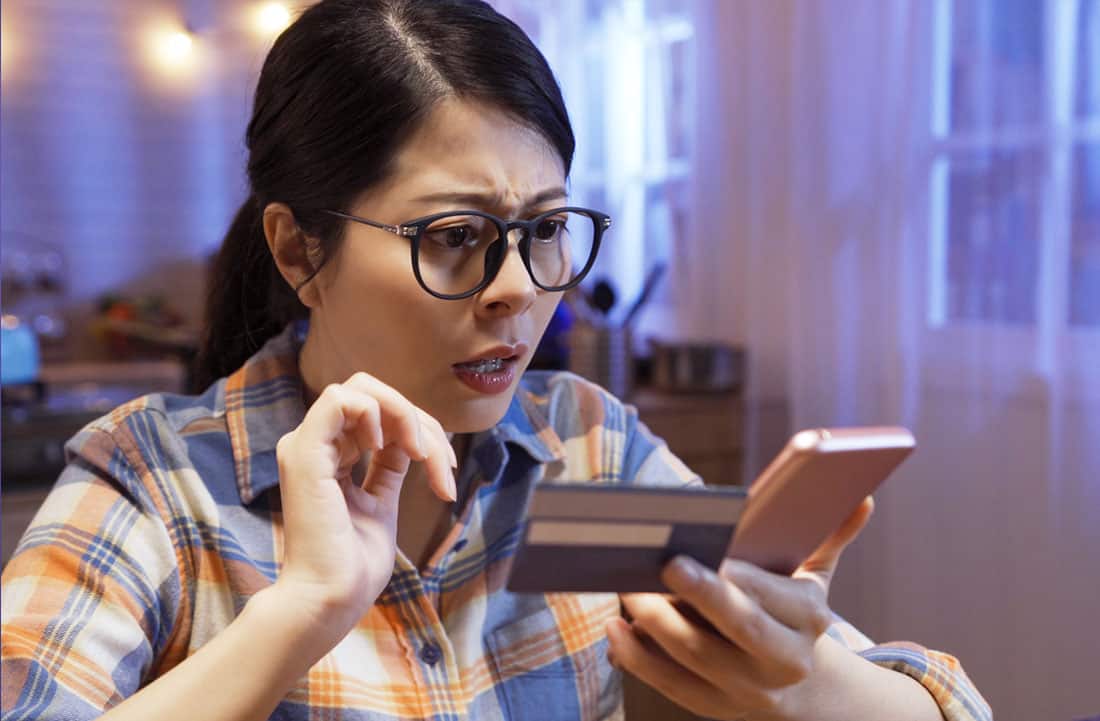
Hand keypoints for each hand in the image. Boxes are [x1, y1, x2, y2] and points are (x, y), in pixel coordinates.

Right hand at [271, 372, 456, 638]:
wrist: (331, 600)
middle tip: (436, 462)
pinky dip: (376, 413)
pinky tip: (389, 447)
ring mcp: (306, 446)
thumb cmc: (353, 567)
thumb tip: (410, 440)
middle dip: (419, 419)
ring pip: (361, 388)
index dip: (423, 433)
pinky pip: (339, 399)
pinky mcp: (304, 453)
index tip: (446, 476)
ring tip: (420, 455)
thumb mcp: (381, 503)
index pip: (380, 416)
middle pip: (373, 393)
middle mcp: (315, 446)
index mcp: (329, 457)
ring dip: (406, 416)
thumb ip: (388, 468)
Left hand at [607, 498, 873, 720]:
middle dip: (702, 596)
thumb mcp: (815, 576)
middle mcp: (784, 659)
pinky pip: (672, 685)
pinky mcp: (716, 707)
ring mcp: (749, 689)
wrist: (801, 685)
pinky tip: (616, 629)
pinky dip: (639, 659)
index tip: (710, 552)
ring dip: (658, 624)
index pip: (772, 595)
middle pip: (740, 627)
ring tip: (628, 589)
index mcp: (809, 618)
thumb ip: (831, 535)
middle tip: (664, 563)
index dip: (740, 578)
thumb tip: (861, 499)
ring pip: (699, 657)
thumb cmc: (792, 612)